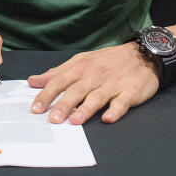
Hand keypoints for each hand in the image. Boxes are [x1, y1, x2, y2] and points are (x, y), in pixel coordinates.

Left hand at [27, 43, 159, 124]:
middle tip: (52, 119)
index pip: (59, 81)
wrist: (142, 54)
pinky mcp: (130, 92)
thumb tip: (33, 81)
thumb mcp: (80, 61)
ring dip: (86, 109)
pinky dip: (115, 110)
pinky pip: (121, 102)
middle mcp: (94, 76)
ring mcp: (112, 84)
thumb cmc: (107, 60)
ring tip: (75, 121)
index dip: (47, 94)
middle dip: (63, 104)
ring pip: (96, 97)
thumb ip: (57, 72)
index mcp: (80, 68)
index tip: (35, 108)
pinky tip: (108, 118)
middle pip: (76, 91)